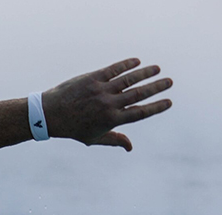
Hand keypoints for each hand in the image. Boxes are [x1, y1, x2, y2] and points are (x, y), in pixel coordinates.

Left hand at [41, 58, 171, 150]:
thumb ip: (114, 140)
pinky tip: (137, 61)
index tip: (169, 102)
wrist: (50, 114)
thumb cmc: (73, 129)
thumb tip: (130, 147)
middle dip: (156, 88)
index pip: (140, 113)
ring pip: (128, 80)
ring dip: (145, 73)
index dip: (156, 107)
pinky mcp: (92, 78)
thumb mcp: (94, 138)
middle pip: (138, 95)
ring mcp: (101, 90)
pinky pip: (113, 70)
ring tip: (158, 69)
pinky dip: (126, 64)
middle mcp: (109, 104)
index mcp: (111, 120)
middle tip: (170, 82)